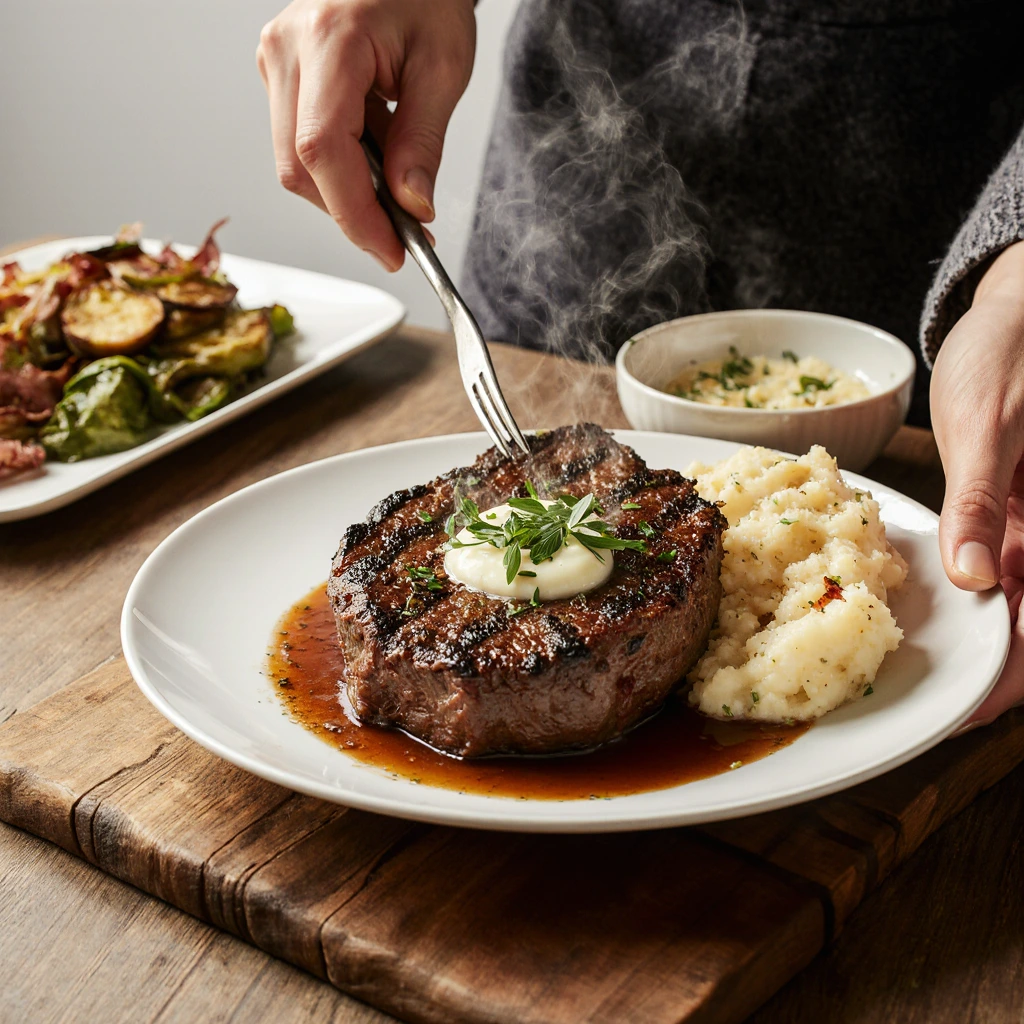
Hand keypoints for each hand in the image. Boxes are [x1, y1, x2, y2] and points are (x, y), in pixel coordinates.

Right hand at [256, 0, 475, 270]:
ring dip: (349, 191)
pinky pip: (300, 146)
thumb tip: (412, 208)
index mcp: (328, 38)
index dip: (354, 213)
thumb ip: (423, 143)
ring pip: (296, 166)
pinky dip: (341, 168)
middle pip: (301, 168)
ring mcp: (276, 61)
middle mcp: (287, 49)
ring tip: (397, 176)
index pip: (322, 149)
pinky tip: (376, 152)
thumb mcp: (443, 68)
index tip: (391, 249)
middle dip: (354, 212)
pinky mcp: (280, 75)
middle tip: (405, 231)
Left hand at [931, 240, 1023, 728]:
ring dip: (975, 647)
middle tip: (937, 711)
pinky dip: (963, 601)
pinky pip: (992, 570)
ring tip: (920, 681)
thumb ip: (984, 503)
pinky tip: (924, 621)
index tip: (976, 707)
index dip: (1016, 673)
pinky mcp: (1006, 515)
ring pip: (1011, 605)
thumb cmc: (1012, 353)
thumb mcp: (991, 427)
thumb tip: (976, 580)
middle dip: (994, 674)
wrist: (1013, 312)